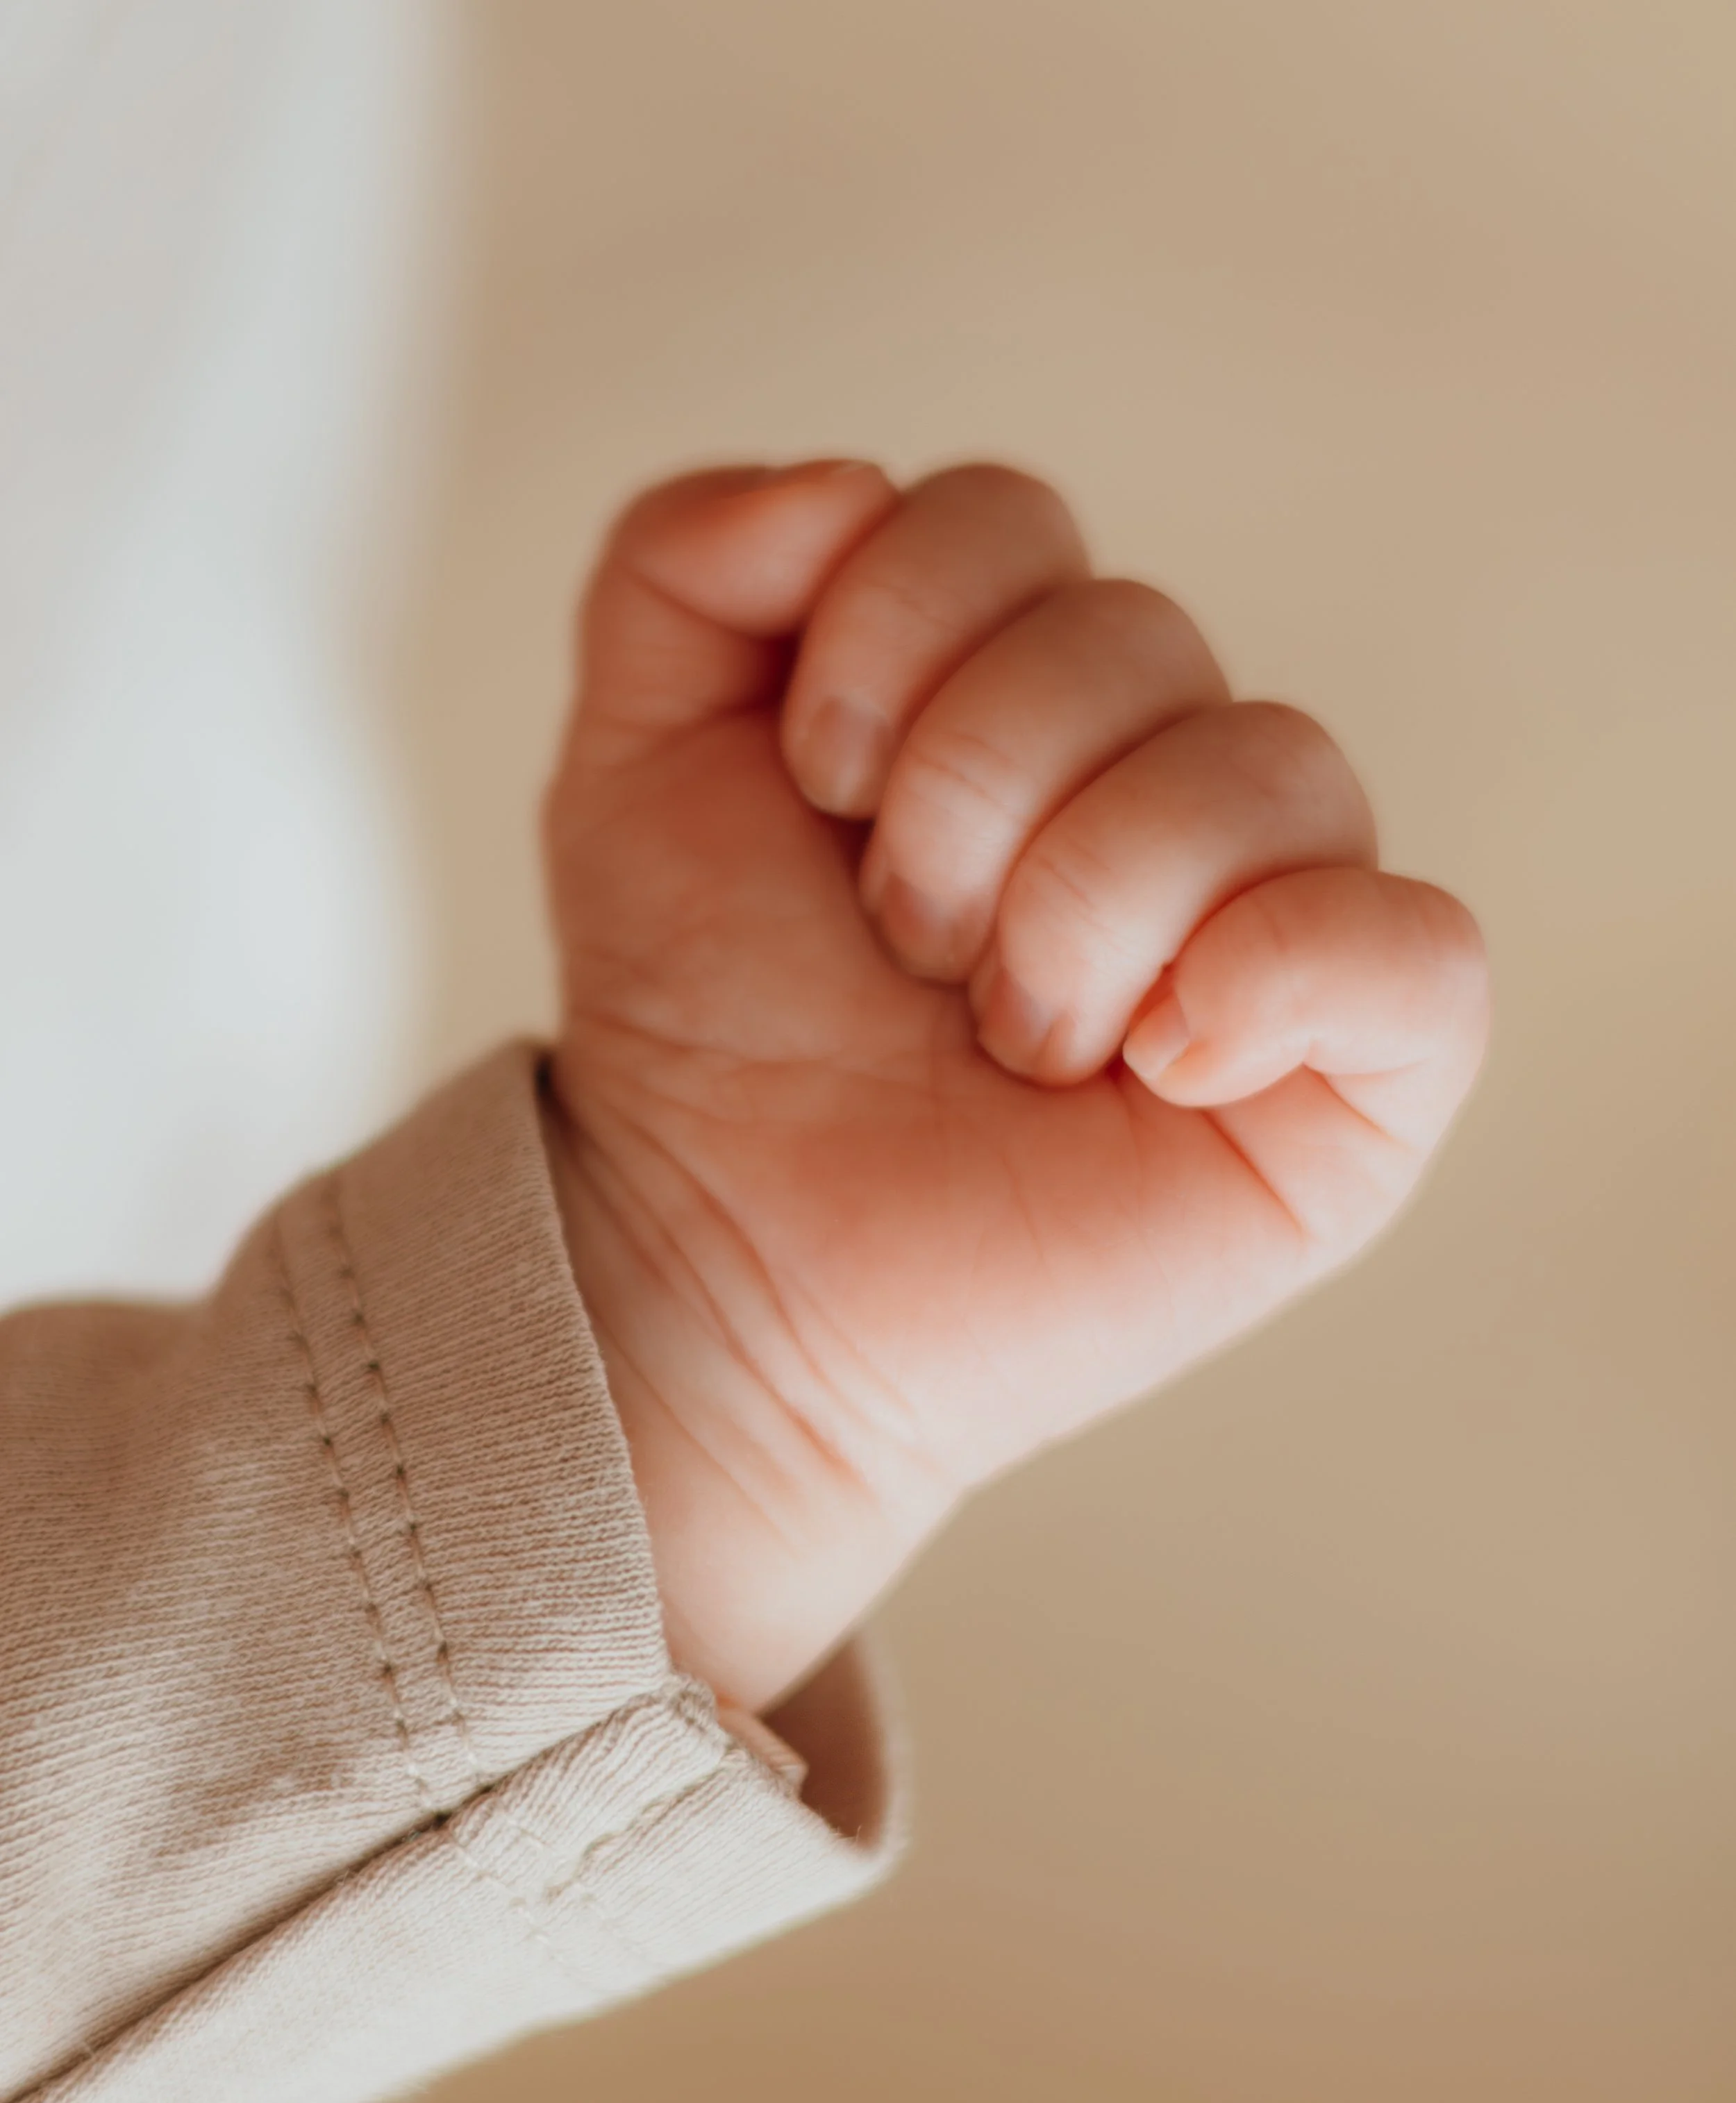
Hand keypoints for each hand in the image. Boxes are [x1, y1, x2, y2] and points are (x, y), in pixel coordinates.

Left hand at [542, 461, 1488, 1713]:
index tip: (814, 795)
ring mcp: (1272, 932)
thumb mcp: (635, 760)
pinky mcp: (1349, 1085)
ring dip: (1082, 902)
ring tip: (1003, 1037)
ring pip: (1276, 762)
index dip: (891, 634)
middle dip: (968, 796)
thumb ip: (682, 563)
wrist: (722, 1265)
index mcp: (1018, 696)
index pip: (1010, 521)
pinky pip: (1418, 952)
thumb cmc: (708, 1028)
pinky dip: (1281, 971)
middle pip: (1140, 632)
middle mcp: (1163, 787)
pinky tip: (1160, 1060)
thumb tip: (841, 482)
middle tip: (904, 950)